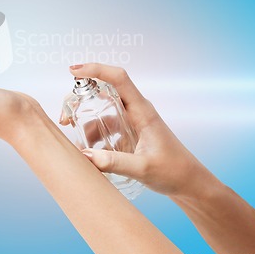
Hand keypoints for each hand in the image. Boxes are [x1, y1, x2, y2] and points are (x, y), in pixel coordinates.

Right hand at [65, 63, 211, 197]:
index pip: (118, 78)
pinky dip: (94, 137)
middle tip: (64, 117)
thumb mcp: (143, 168)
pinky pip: (105, 127)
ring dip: (86, 123)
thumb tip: (84, 156)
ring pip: (101, 112)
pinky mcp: (129, 133)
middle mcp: (135, 110)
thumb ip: (114, 163)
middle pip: (102, 92)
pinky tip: (91, 153)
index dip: (96, 69)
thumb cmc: (174, 171)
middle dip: (80, 100)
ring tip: (78, 143)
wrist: (190, 184)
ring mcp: (131, 121)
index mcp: (142, 110)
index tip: (74, 71)